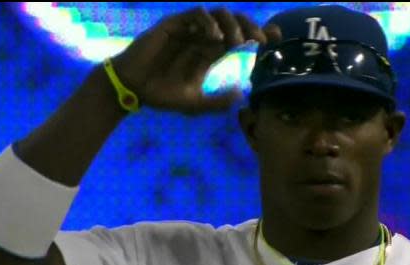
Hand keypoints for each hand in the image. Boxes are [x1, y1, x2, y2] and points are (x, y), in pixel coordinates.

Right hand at [111, 7, 281, 114]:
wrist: (132, 89)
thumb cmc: (162, 95)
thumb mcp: (195, 104)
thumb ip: (217, 102)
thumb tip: (242, 97)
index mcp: (210, 52)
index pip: (240, 38)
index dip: (259, 33)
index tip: (277, 37)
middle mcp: (203, 38)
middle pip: (234, 22)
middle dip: (252, 27)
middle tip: (264, 41)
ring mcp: (189, 29)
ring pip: (218, 14)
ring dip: (233, 24)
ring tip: (239, 43)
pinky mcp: (174, 24)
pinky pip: (196, 14)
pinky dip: (209, 22)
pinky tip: (215, 38)